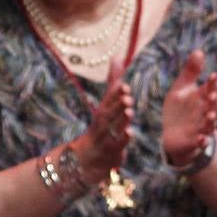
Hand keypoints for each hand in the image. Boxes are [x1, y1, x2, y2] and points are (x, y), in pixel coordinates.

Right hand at [74, 58, 133, 183]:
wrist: (86, 159)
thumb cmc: (101, 128)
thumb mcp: (107, 105)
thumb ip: (113, 83)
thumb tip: (117, 57)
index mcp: (102, 112)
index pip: (108, 101)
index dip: (115, 93)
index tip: (124, 85)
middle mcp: (102, 124)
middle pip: (109, 113)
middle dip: (117, 103)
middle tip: (126, 94)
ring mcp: (106, 138)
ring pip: (112, 128)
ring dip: (120, 119)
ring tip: (129, 110)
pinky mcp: (111, 152)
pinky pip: (117, 146)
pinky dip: (123, 139)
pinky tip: (130, 132)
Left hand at [161, 49, 216, 167]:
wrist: (173, 137)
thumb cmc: (179, 111)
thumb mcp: (181, 90)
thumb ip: (190, 73)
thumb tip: (199, 51)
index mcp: (202, 99)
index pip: (210, 89)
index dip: (212, 83)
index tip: (213, 75)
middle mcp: (205, 113)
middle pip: (213, 107)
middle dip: (214, 101)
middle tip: (213, 94)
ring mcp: (201, 128)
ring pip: (209, 125)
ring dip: (211, 120)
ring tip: (211, 116)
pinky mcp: (195, 142)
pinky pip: (201, 142)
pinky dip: (202, 140)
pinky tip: (201, 138)